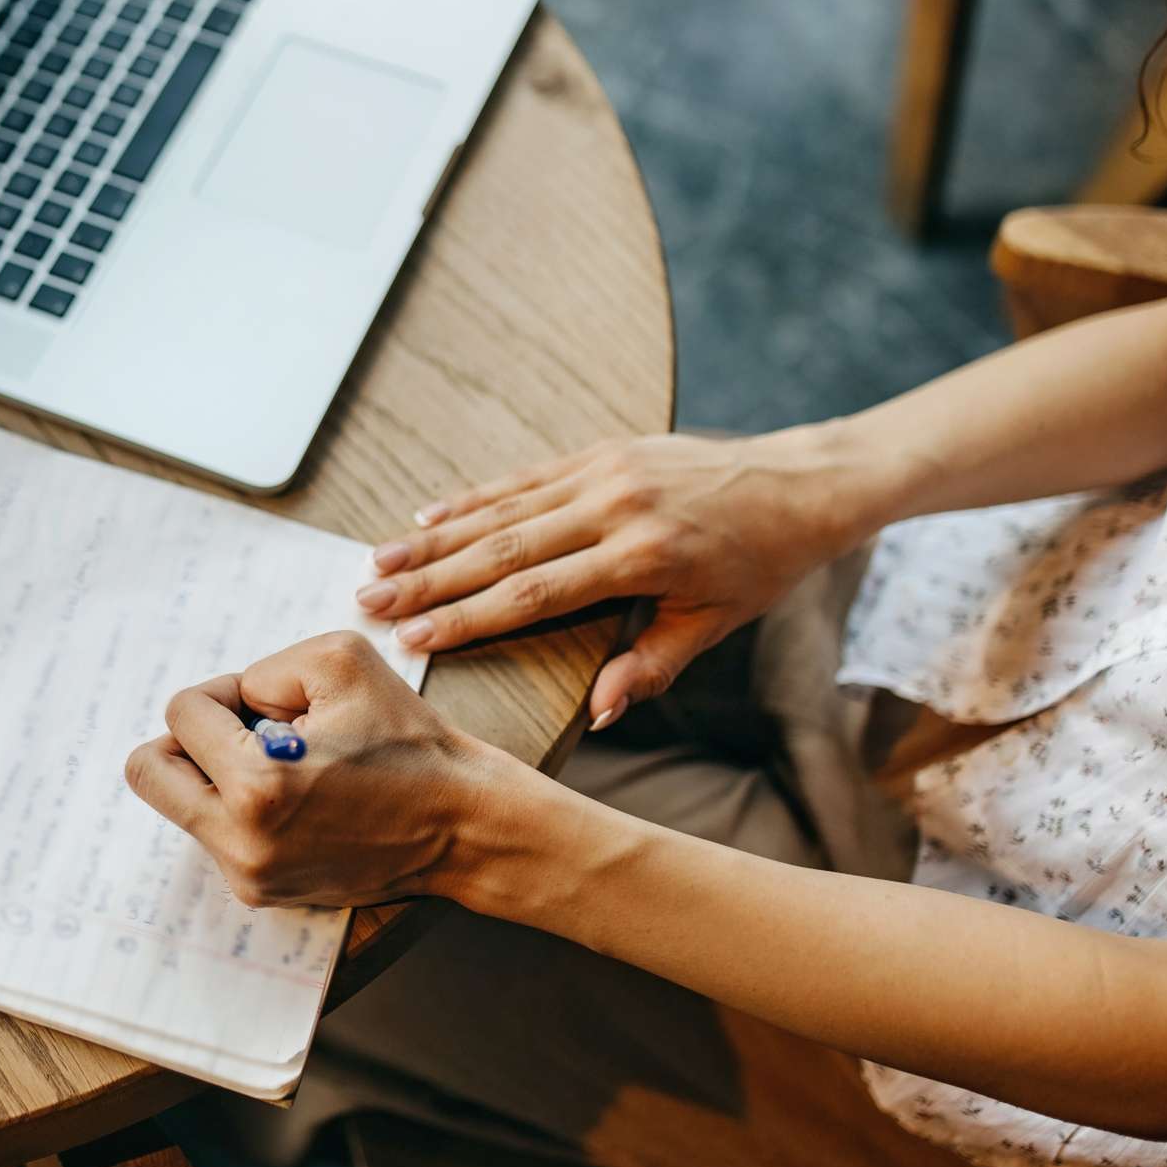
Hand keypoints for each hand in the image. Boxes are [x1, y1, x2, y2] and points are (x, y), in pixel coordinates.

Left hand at [123, 632, 539, 909]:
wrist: (464, 826)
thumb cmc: (409, 742)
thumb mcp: (341, 661)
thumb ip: (264, 668)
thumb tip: (231, 704)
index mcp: (256, 783)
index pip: (181, 715)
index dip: (222, 693)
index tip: (268, 703)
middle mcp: (241, 841)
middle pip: (149, 772)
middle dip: (190, 739)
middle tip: (244, 731)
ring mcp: (249, 875)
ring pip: (183, 804)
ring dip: (218, 774)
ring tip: (285, 769)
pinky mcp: (263, 894)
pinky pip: (218, 834)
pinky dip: (241, 808)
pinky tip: (299, 801)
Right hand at [357, 429, 890, 727]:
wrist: (798, 482)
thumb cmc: (758, 564)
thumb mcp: (713, 624)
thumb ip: (650, 666)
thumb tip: (597, 715)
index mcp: (640, 558)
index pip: (534, 595)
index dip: (467, 618)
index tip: (413, 638)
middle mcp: (613, 508)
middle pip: (501, 550)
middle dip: (429, 578)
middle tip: (367, 598)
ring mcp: (603, 472)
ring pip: (502, 510)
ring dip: (435, 538)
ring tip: (379, 561)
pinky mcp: (601, 451)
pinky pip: (524, 478)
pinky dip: (473, 499)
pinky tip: (428, 518)